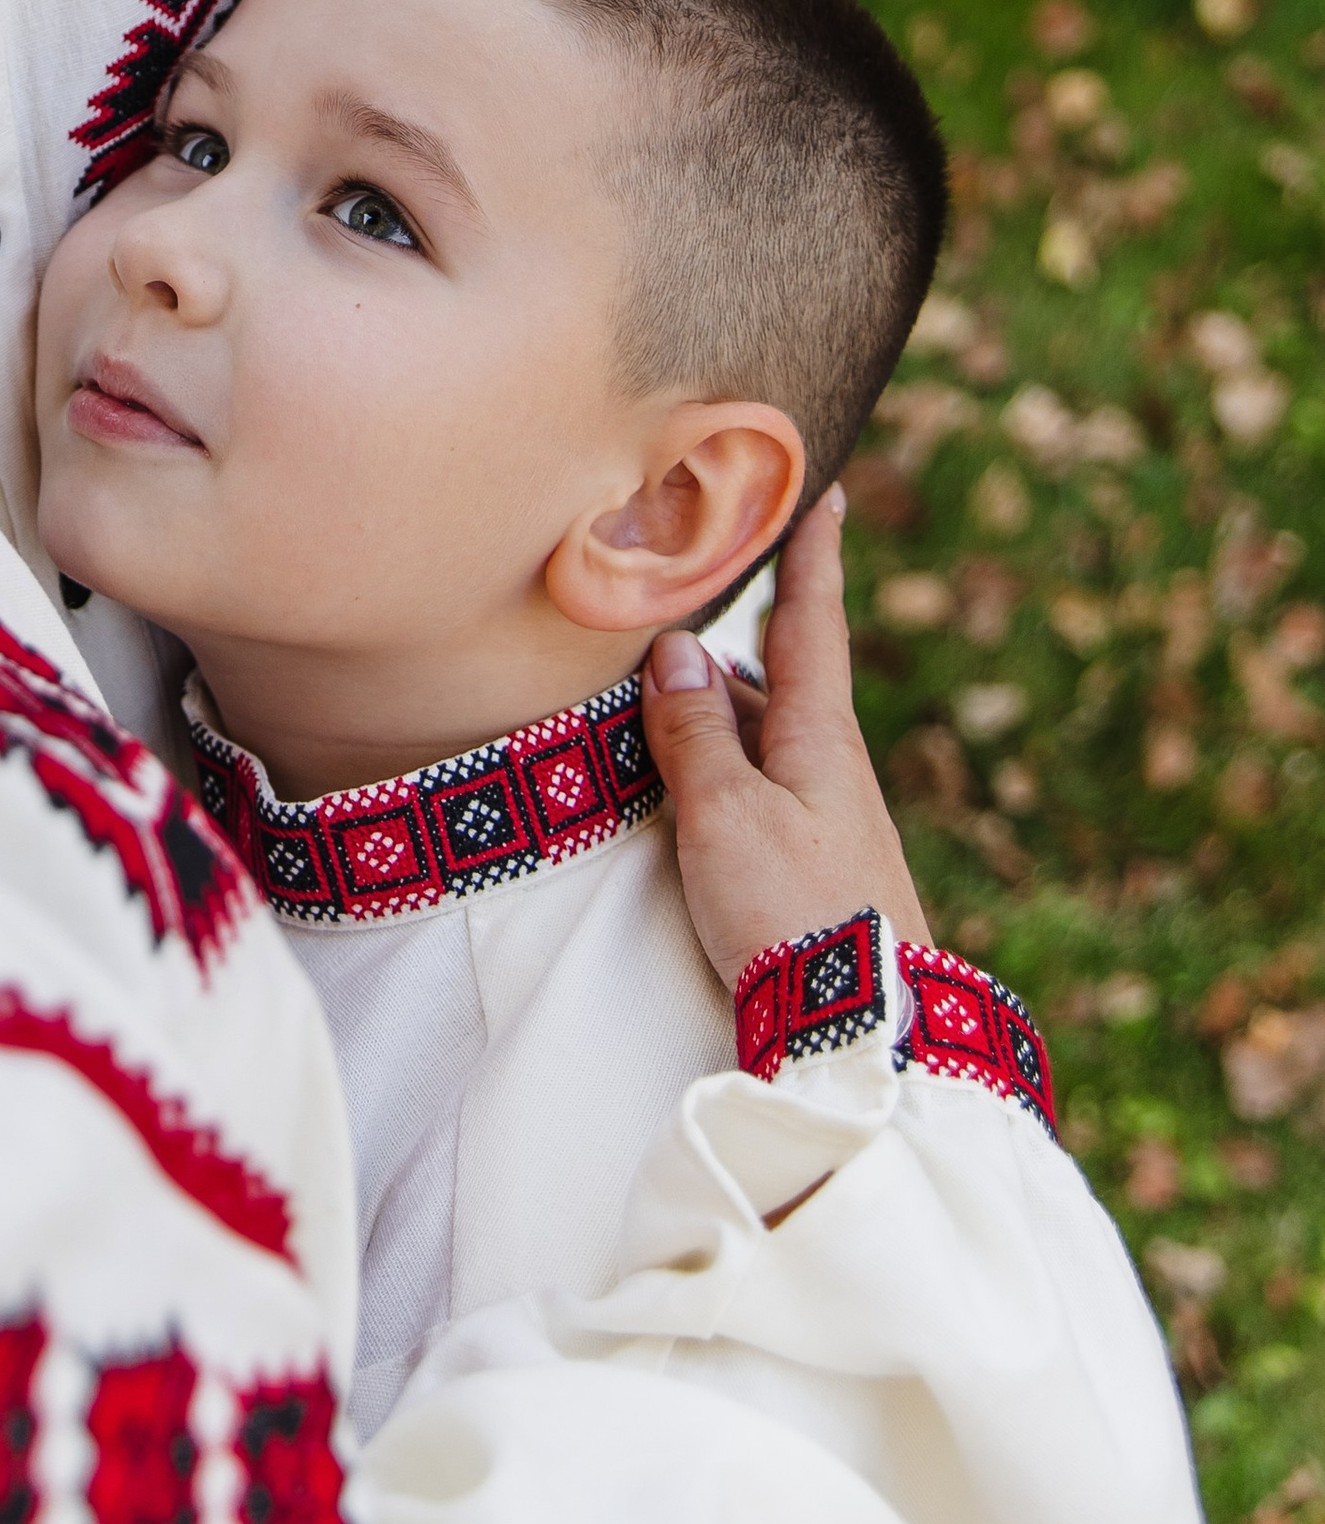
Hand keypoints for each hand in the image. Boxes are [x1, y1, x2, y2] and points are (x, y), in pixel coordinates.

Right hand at [640, 494, 931, 989]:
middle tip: (694, 595)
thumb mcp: (726, 816)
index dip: (813, 552)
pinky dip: (720, 768)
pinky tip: (684, 789)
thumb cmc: (797, 917)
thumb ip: (695, 734)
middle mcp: (832, 770)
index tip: (828, 487)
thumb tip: (679, 650)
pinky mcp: (815, 873)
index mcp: (821, 737)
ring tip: (654, 696)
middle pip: (778, 681)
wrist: (869, 1036)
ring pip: (763, 740)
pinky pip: (759, 791)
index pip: (813, 621)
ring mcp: (829, 823)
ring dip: (717, 713)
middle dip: (738, 640)